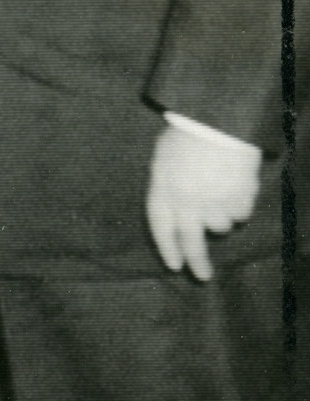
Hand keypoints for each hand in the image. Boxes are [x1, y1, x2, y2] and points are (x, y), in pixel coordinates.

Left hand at [146, 122, 261, 279]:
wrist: (218, 123)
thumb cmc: (187, 134)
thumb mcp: (163, 157)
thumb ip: (165, 184)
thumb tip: (171, 203)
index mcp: (163, 189)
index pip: (160, 227)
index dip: (167, 247)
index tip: (174, 265)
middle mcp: (186, 202)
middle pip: (191, 240)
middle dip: (196, 261)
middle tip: (202, 277)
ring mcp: (214, 202)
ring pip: (220, 227)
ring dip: (221, 217)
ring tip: (219, 189)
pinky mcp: (238, 199)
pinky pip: (240, 214)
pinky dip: (239, 205)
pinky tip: (235, 185)